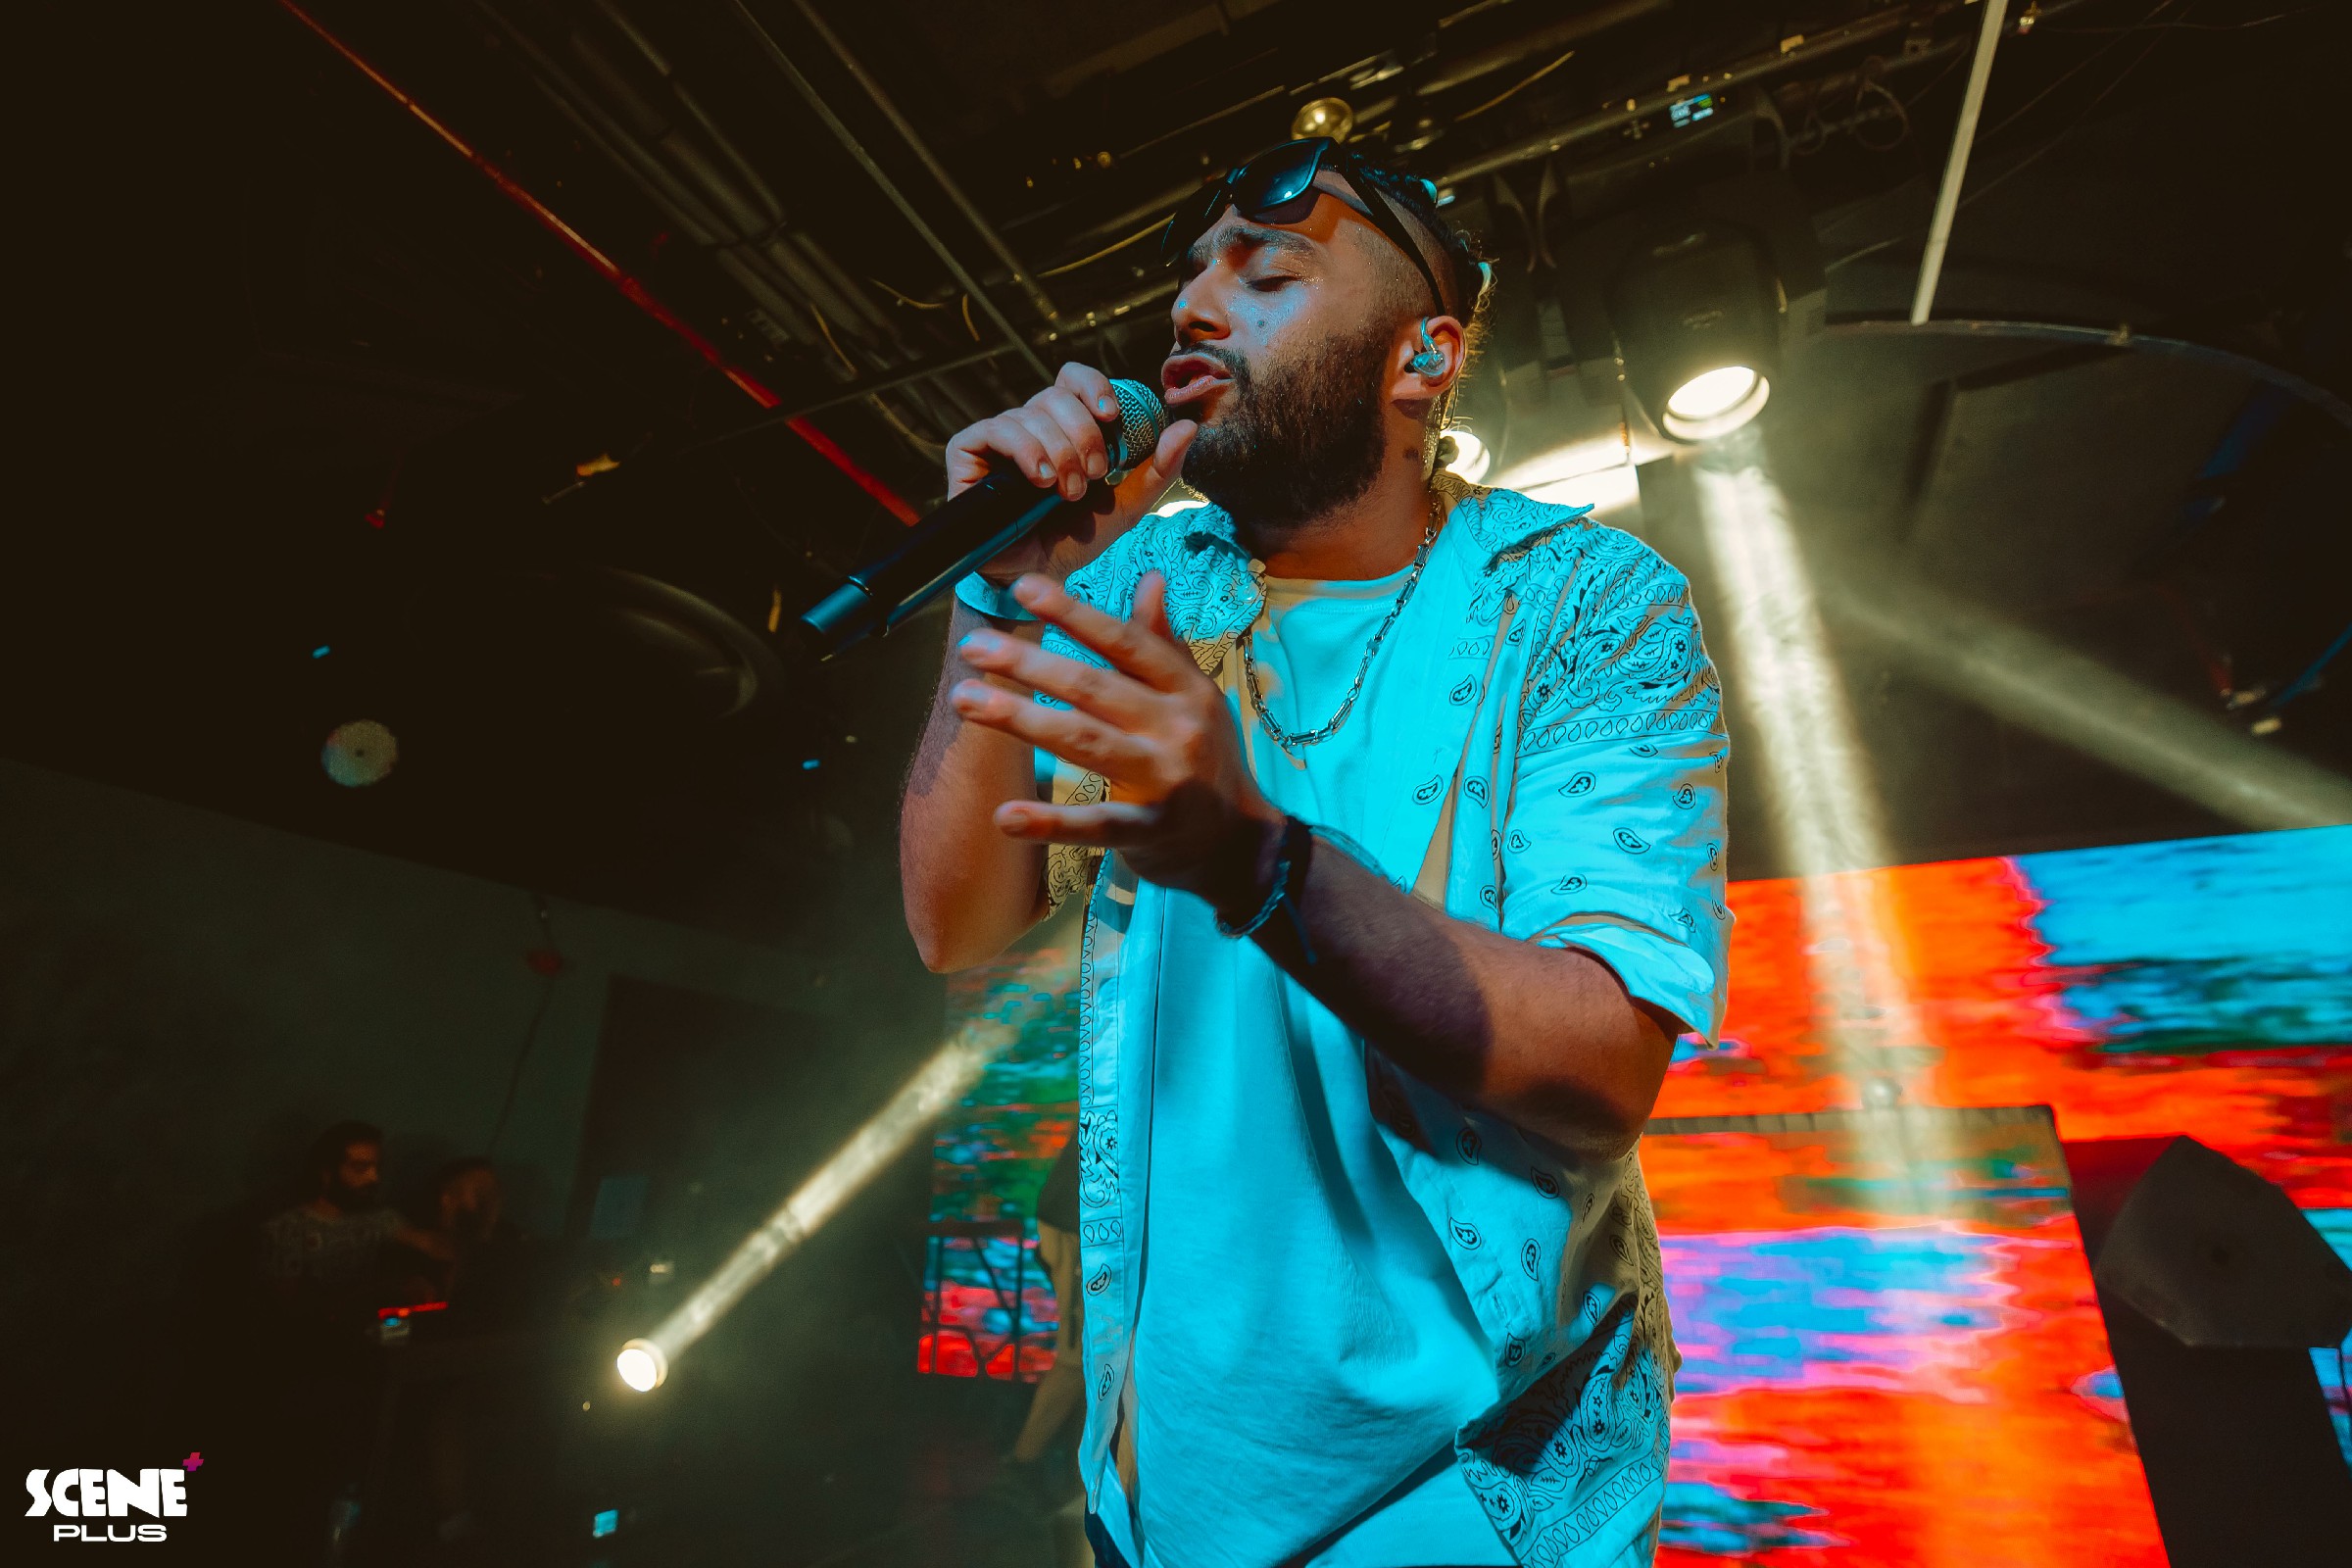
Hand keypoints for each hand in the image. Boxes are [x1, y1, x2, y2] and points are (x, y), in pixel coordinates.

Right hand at [944, 363, 1195, 585]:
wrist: (1039, 579)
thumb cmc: (1078, 539)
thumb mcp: (1128, 505)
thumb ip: (1160, 468)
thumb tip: (1188, 426)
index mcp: (1064, 425)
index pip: (1074, 378)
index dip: (1093, 386)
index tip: (1112, 417)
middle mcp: (1030, 424)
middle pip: (1055, 395)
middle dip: (1082, 435)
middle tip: (1092, 477)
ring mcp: (997, 437)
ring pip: (1029, 414)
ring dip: (1058, 453)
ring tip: (1065, 493)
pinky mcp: (967, 453)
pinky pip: (994, 429)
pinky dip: (1023, 449)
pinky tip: (1039, 480)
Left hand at [949, 570, 1282, 915]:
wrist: (1242, 843)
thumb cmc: (1208, 760)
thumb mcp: (1196, 697)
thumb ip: (1165, 643)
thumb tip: (1150, 578)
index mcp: (1185, 688)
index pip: (1124, 642)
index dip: (1074, 614)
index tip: (1023, 589)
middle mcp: (1176, 727)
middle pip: (1092, 688)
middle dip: (1028, 664)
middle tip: (973, 647)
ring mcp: (1165, 780)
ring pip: (1083, 741)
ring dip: (1020, 719)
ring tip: (966, 700)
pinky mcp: (1150, 831)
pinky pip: (1095, 825)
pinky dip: (1050, 823)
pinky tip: (1005, 815)